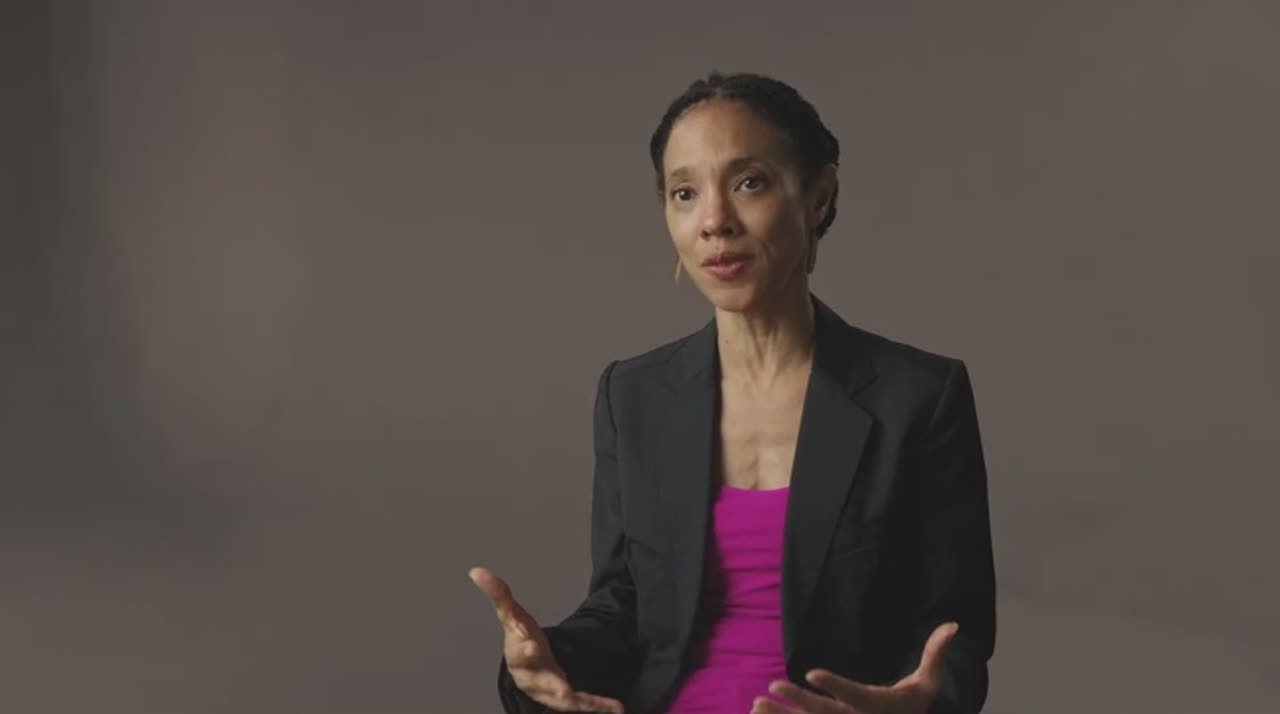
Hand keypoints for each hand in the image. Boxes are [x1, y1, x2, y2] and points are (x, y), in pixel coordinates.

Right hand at [469, 566, 624, 712]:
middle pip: (540, 680)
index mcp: (518, 654)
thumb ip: (499, 594)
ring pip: (561, 697)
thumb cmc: (520, 641)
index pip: (518, 649)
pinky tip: (617, 707)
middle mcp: (534, 675)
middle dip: (551, 683)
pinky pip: (584, 703)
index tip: (530, 642)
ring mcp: (551, 688)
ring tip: (590, 702)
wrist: (527, 672)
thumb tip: (477, 570)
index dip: (524, 646)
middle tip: (563, 688)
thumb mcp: (512, 616)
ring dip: (575, 700)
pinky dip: (599, 705)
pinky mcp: (568, 698)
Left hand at [751, 622, 958, 713]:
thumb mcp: (929, 682)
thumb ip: (936, 654)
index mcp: (881, 708)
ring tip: (756, 704)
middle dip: (799, 704)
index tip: (811, 672)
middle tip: (772, 686)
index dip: (835, 685)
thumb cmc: (916, 704)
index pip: (856, 696)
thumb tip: (953, 625)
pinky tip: (756, 713)